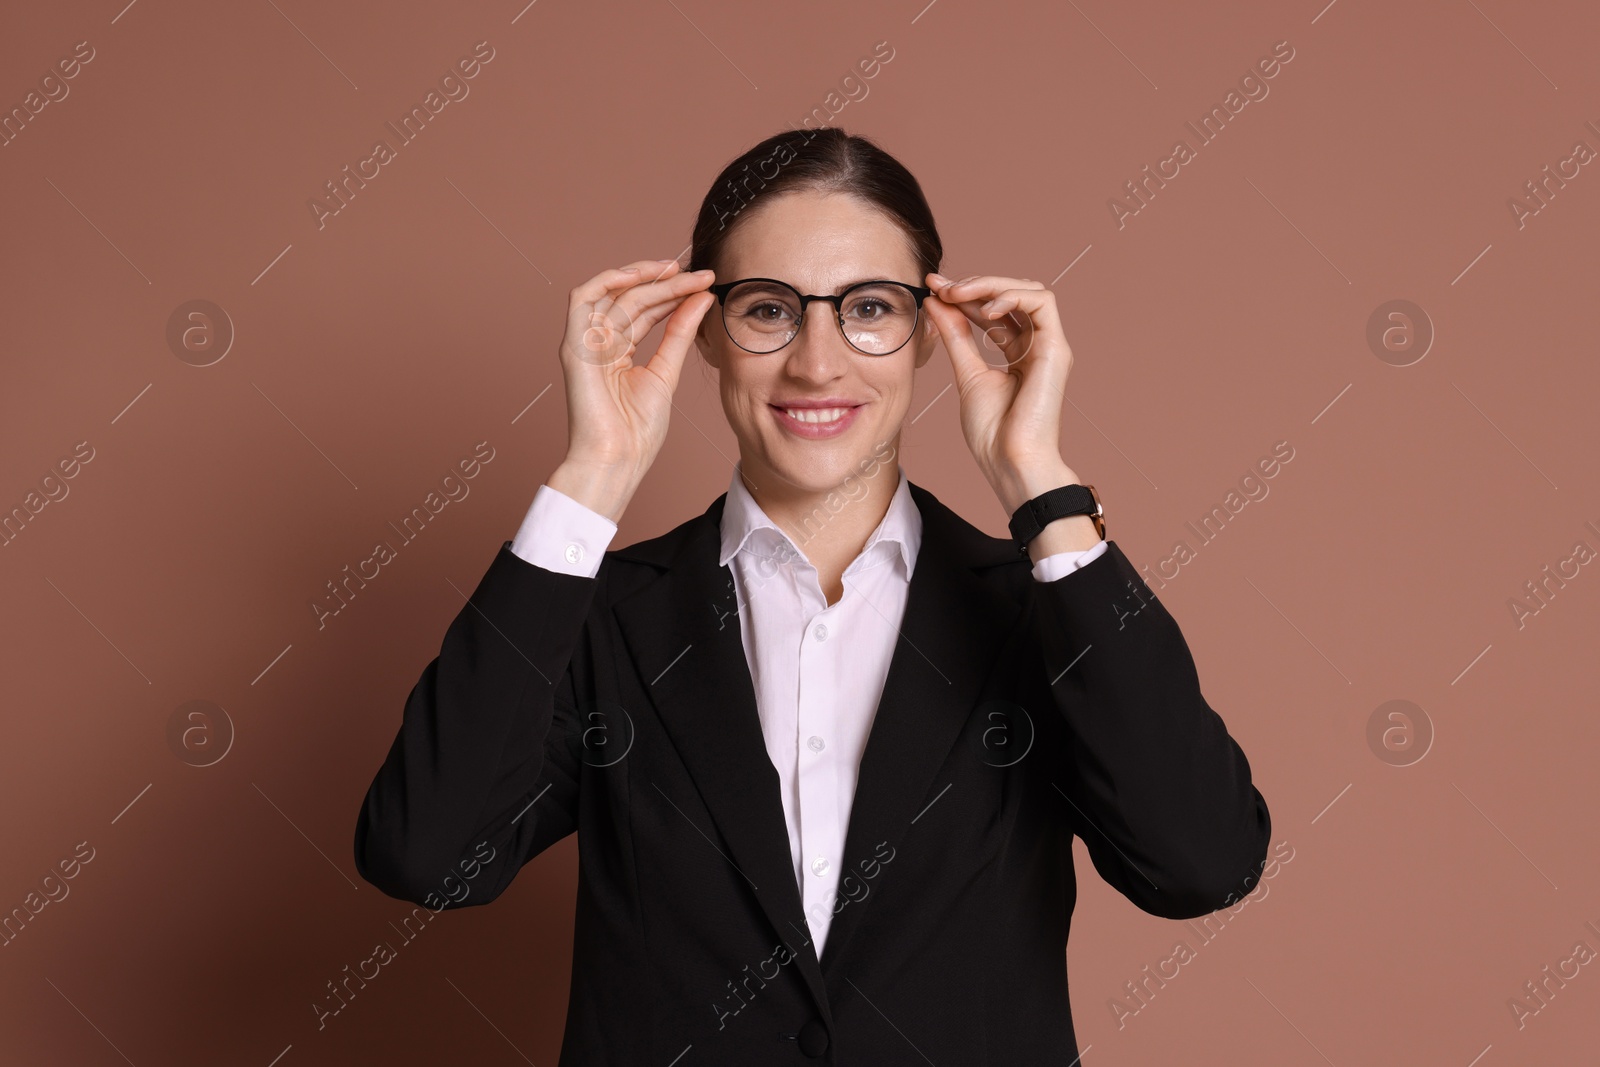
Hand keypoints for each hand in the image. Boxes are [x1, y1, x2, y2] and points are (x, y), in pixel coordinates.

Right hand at [549, 259, 716, 520]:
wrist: (617, 460)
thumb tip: (701, 298)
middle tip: (698, 274)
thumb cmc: (637, 432)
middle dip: (666, 283)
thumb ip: (681, 333)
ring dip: (644, 278)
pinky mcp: (574, 345)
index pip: (645, 311)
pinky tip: (638, 274)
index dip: (673, 293)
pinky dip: (608, 281)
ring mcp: (585, 343)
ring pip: (613, 295)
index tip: (704, 283)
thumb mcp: (667, 373)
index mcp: (618, 353)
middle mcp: (599, 343)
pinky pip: (582, 299)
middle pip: (632, 299)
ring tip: (675, 270)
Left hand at [921, 271, 1081, 513]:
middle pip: (1012, 296)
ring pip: (1029, 291)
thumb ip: (955, 336)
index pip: (993, 312)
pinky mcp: (1057, 349)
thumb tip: (936, 301)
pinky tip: (985, 309)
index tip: (933, 288)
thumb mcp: (966, 373)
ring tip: (959, 294)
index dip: (964, 296)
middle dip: (975, 286)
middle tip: (943, 287)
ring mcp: (1049, 346)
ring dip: (991, 285)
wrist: (1010, 462)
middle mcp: (1036, 346)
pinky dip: (1013, 296)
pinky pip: (1043, 303)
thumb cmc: (992, 433)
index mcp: (1017, 354)